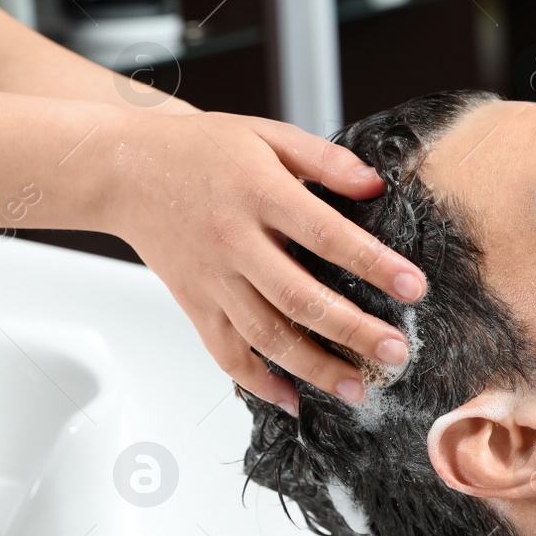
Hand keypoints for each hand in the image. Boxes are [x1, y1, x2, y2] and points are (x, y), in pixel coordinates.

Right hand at [105, 109, 426, 412]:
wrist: (123, 168)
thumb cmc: (201, 149)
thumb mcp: (267, 135)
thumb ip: (324, 160)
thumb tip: (376, 184)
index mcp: (258, 193)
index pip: (325, 234)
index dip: (372, 264)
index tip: (412, 287)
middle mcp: (233, 242)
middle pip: (299, 298)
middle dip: (353, 330)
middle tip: (396, 352)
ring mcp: (211, 279)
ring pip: (265, 335)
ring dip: (314, 367)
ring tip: (358, 388)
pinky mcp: (192, 303)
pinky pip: (224, 352)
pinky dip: (257, 382)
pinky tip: (292, 401)